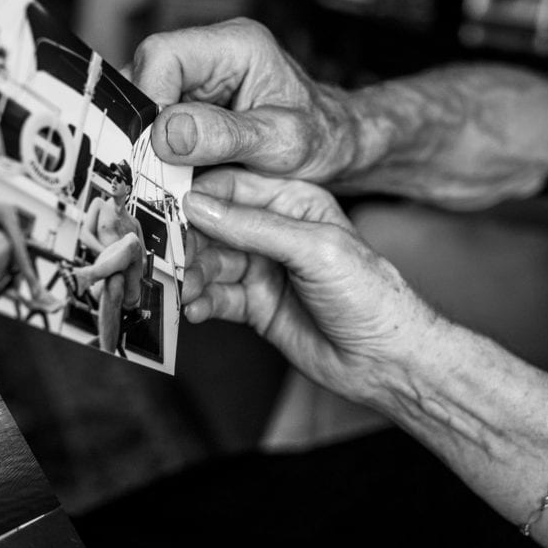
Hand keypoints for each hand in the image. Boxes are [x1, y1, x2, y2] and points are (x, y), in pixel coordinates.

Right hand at [130, 18, 357, 182]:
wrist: (336, 148)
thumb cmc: (323, 139)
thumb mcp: (282, 143)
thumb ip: (226, 136)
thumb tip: (166, 134)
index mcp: (236, 45)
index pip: (163, 55)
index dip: (148, 101)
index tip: (156, 150)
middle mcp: (210, 53)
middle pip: (144, 77)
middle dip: (146, 128)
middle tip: (156, 174)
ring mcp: (198, 79)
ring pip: (145, 104)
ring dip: (150, 144)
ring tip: (167, 181)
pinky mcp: (191, 104)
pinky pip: (157, 125)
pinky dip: (160, 155)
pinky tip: (173, 179)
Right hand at [181, 168, 444, 401]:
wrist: (385, 361)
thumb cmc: (370, 297)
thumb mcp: (315, 249)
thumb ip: (254, 226)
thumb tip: (198, 206)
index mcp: (295, 201)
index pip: (232, 186)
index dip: (196, 194)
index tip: (162, 206)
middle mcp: (275, 231)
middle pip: (213, 226)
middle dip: (187, 242)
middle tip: (165, 257)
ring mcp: (264, 268)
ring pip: (211, 264)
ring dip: (191, 277)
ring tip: (181, 290)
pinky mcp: (256, 305)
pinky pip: (217, 298)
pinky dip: (202, 303)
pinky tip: (194, 310)